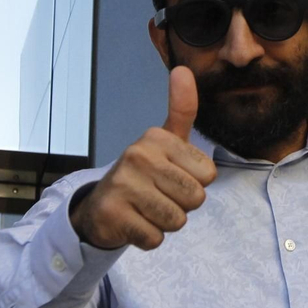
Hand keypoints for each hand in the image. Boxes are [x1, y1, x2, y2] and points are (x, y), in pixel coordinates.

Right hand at [70, 66, 216, 249]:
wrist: (99, 207)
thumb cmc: (143, 174)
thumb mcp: (165, 141)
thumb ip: (181, 109)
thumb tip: (182, 69)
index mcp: (156, 138)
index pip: (208, 175)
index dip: (194, 183)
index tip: (170, 177)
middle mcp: (138, 155)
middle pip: (195, 198)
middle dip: (181, 205)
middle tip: (157, 196)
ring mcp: (123, 185)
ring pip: (176, 220)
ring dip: (164, 222)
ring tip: (145, 209)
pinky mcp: (113, 215)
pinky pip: (155, 238)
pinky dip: (147, 237)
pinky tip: (133, 223)